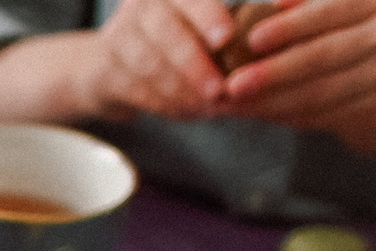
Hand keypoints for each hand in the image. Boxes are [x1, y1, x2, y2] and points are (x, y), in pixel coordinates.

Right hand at [80, 0, 234, 119]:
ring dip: (181, 90)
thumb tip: (272, 28)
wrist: (107, 66)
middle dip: (194, 64)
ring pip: (150, 64)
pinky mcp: (103, 69)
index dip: (207, 16)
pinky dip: (165, 105)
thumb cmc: (171, 42)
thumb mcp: (195, 24)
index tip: (226, 38)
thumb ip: (225, 29)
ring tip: (207, 109)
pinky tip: (188, 114)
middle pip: (166, 32)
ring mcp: (117, 37)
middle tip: (219, 90)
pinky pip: (135, 89)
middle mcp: (139, 7)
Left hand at [223, 0, 375, 160]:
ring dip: (270, 101)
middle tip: (232, 83)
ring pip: (316, 89)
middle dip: (271, 70)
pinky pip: (322, 112)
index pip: (325, 10)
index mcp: (375, 0)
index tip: (250, 38)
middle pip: (319, 53)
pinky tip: (259, 116)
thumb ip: (315, 14)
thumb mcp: (357, 21)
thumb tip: (262, 9)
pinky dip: (286, 116)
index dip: (287, 25)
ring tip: (233, 106)